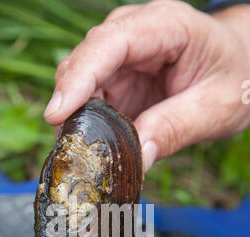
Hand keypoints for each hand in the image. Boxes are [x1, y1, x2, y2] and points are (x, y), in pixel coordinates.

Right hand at [43, 0, 249, 172]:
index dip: (79, 78)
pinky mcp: (120, 79)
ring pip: (82, 83)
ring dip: (76, 118)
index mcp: (165, 26)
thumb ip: (177, 128)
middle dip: (69, 104)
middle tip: (69, 148)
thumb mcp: (216, 106)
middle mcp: (136, 34)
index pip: (110, 44)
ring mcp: (124, 57)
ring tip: (79, 151)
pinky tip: (93, 144)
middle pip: (85, 62)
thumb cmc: (236, 78)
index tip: (56, 114)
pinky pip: (93, 99)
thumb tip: (138, 158)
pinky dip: (88, 123)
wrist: (241, 68)